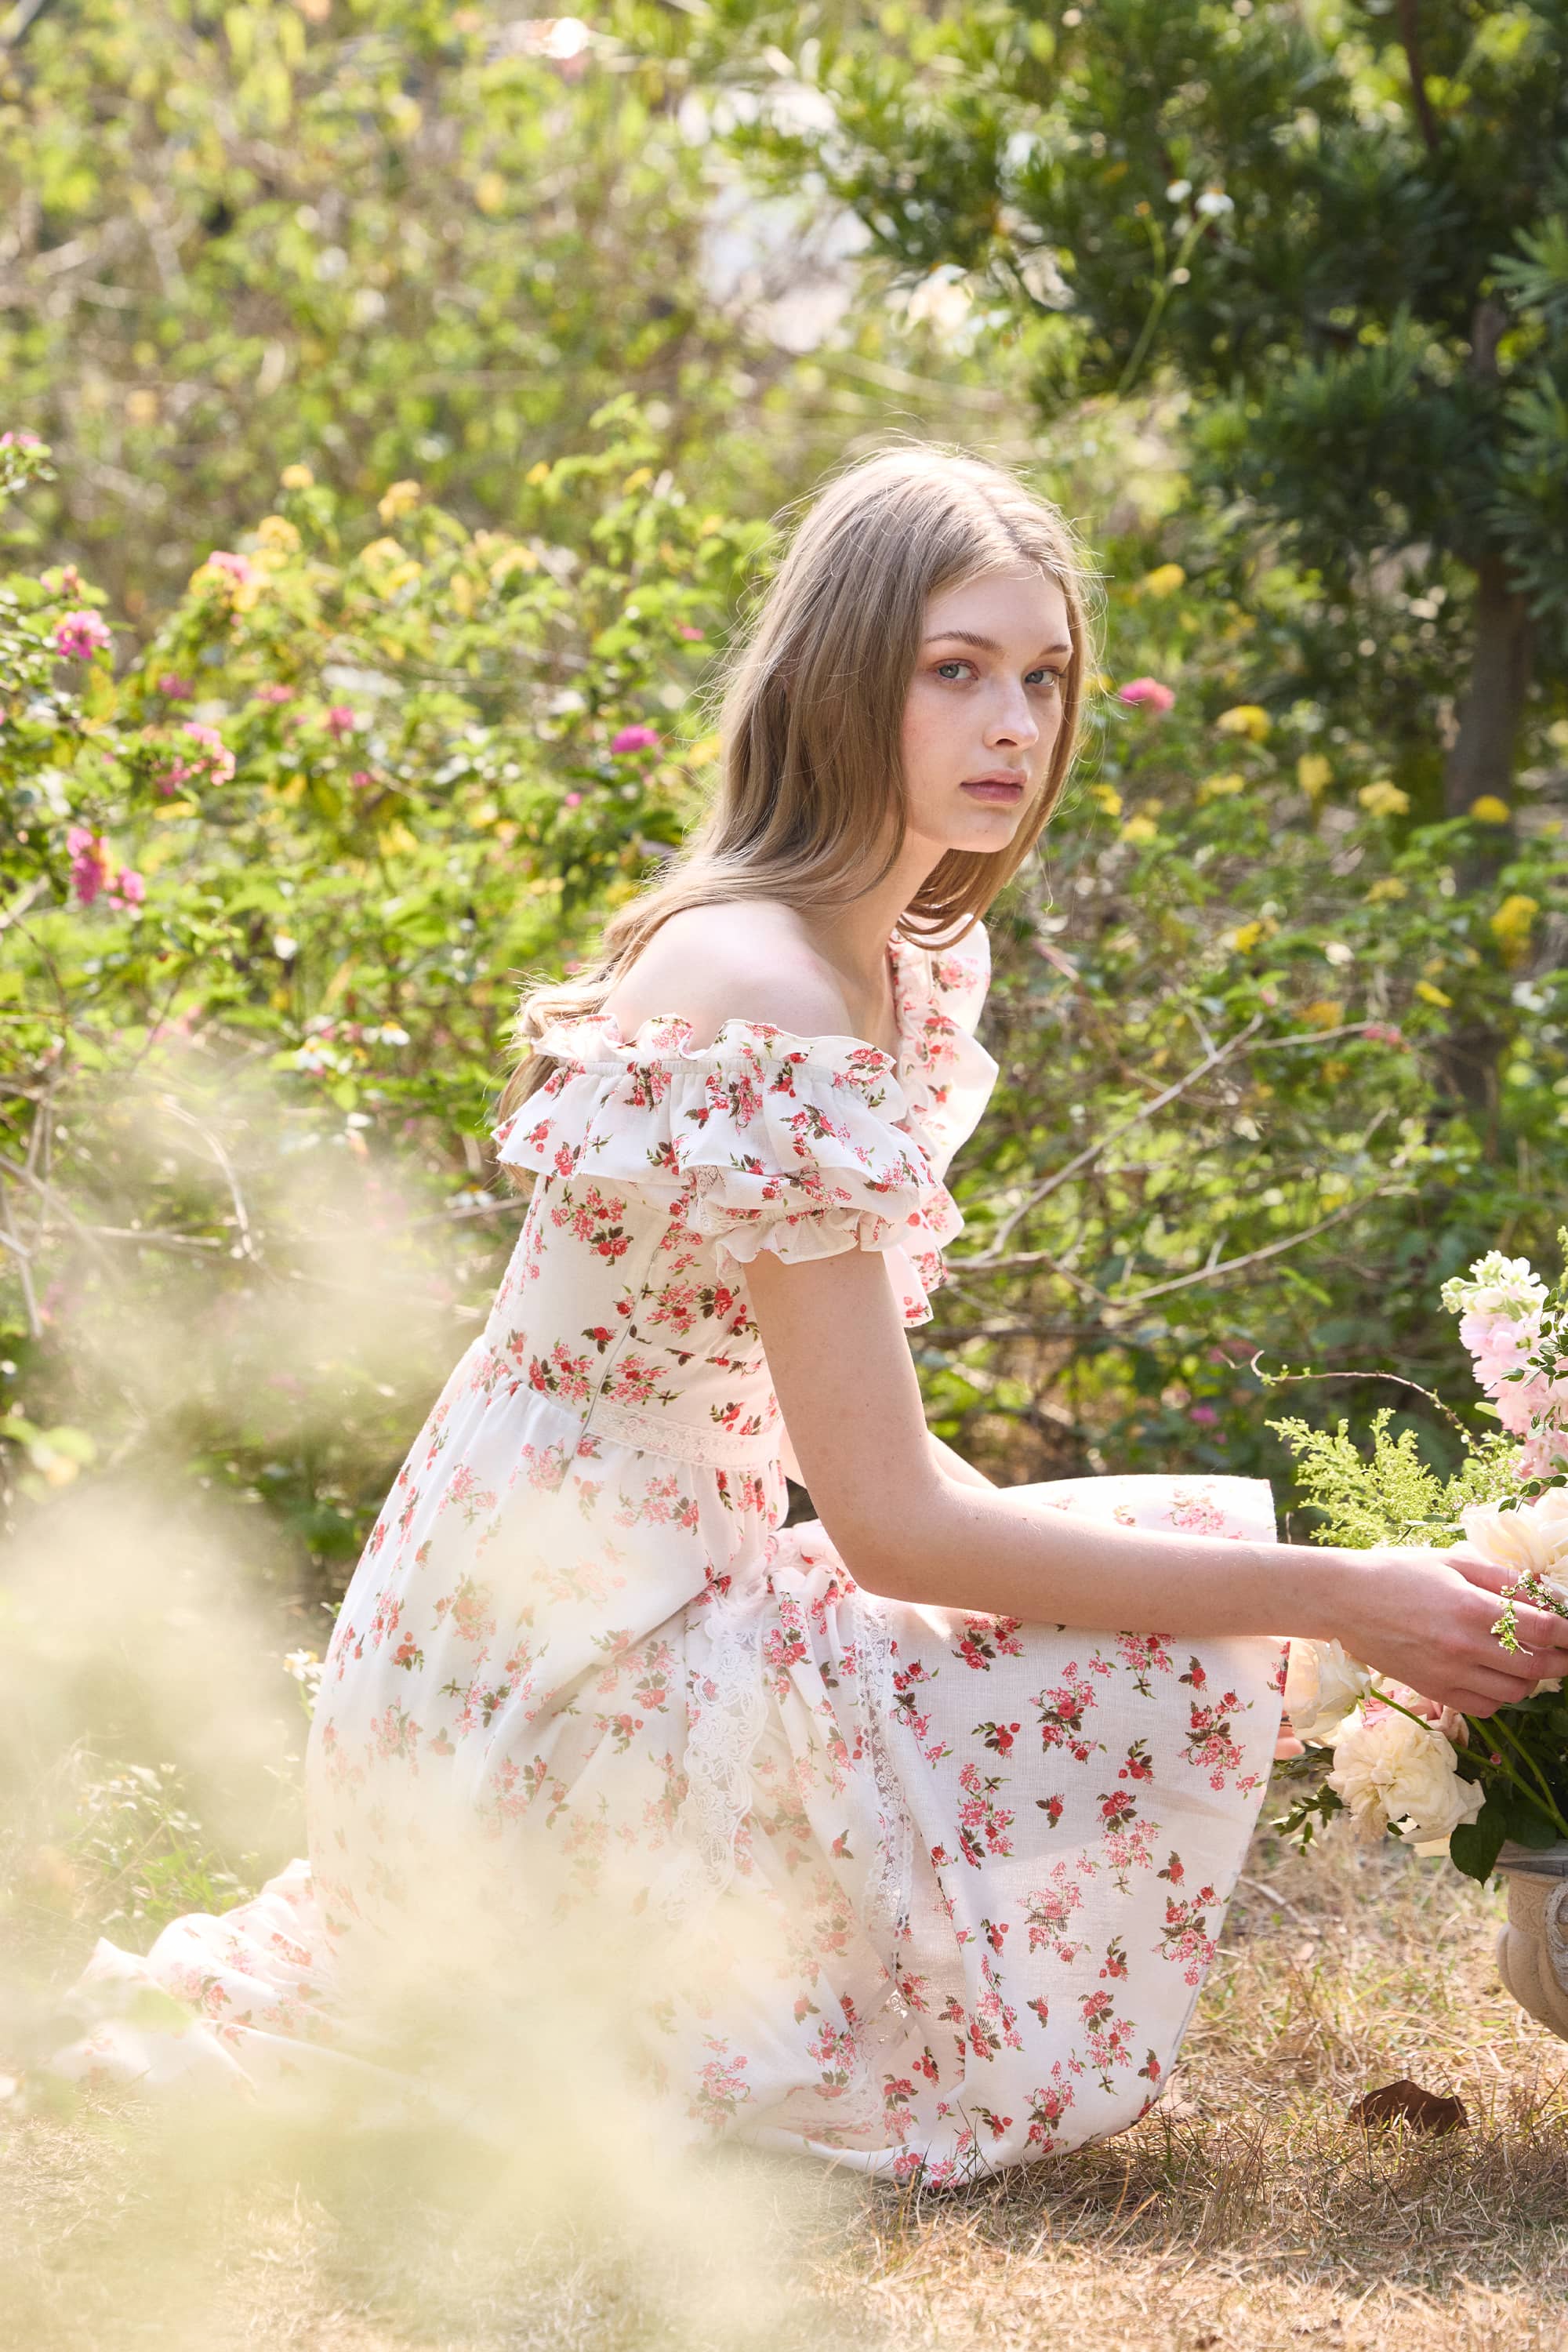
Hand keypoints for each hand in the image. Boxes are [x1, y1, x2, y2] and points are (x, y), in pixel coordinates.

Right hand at [1327, 1542, 1567, 1715]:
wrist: (1344, 1600)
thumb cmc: (1398, 1572)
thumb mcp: (1452, 1561)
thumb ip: (1501, 1578)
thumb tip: (1543, 1593)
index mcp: (1472, 1607)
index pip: (1542, 1629)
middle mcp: (1464, 1646)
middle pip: (1535, 1667)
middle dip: (1561, 1661)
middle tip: (1565, 1653)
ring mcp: (1449, 1673)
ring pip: (1514, 1693)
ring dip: (1531, 1680)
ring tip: (1527, 1662)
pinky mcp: (1434, 1691)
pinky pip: (1485, 1707)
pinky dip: (1501, 1697)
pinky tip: (1496, 1677)